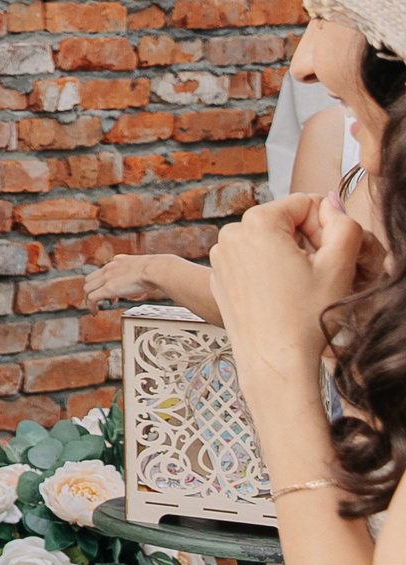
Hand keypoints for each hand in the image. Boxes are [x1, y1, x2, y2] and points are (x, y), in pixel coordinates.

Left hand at [84, 254, 168, 306]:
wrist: (156, 270)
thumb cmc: (157, 270)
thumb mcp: (145, 267)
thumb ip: (140, 273)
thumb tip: (143, 283)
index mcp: (118, 261)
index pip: (102, 271)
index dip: (102, 282)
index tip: (109, 292)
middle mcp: (109, 268)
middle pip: (89, 279)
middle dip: (91, 291)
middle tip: (97, 301)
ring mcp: (107, 278)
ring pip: (87, 289)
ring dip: (88, 300)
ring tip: (93, 309)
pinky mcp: (108, 288)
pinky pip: (92, 298)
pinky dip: (91, 306)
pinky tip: (95, 312)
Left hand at [214, 192, 365, 389]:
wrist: (275, 361)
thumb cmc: (306, 317)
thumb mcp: (339, 265)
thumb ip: (345, 225)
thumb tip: (332, 203)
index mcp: (257, 221)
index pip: (304, 204)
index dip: (325, 229)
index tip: (329, 257)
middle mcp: (231, 232)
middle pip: (284, 223)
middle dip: (306, 242)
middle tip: (317, 276)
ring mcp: (220, 256)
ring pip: (268, 242)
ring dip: (288, 257)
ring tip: (299, 288)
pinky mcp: (218, 276)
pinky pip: (251, 262)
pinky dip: (268, 272)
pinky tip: (280, 298)